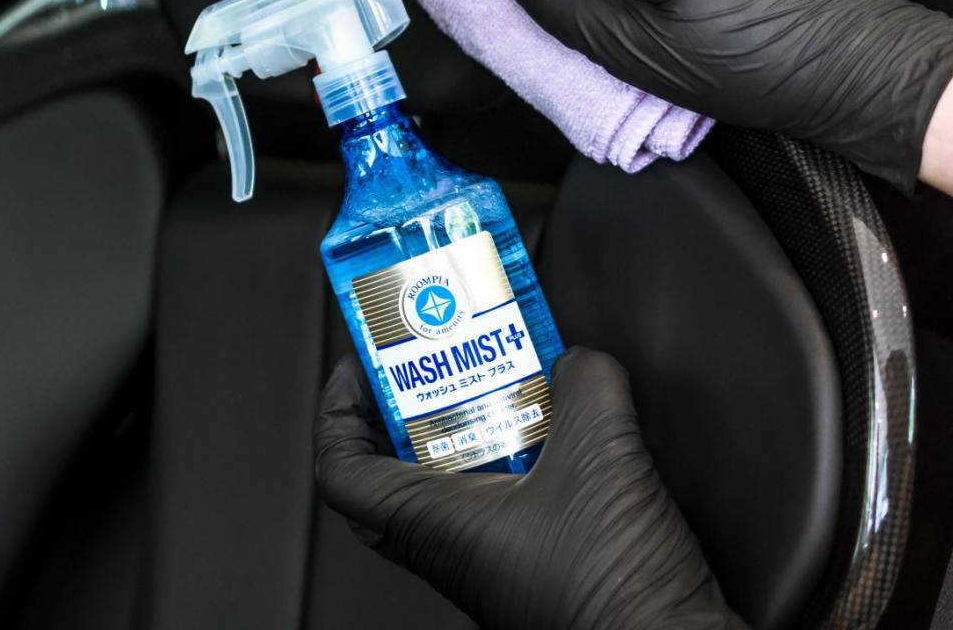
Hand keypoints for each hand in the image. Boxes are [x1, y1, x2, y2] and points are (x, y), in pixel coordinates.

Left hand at [315, 348, 741, 629]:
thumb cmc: (614, 591)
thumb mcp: (601, 454)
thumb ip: (585, 385)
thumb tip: (578, 362)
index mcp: (432, 524)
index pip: (341, 470)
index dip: (338, 409)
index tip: (363, 365)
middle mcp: (451, 546)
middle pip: (393, 469)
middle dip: (410, 408)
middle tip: (437, 366)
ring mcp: (493, 559)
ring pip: (454, 484)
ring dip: (474, 429)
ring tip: (509, 382)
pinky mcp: (541, 565)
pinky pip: (507, 501)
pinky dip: (525, 459)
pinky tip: (568, 433)